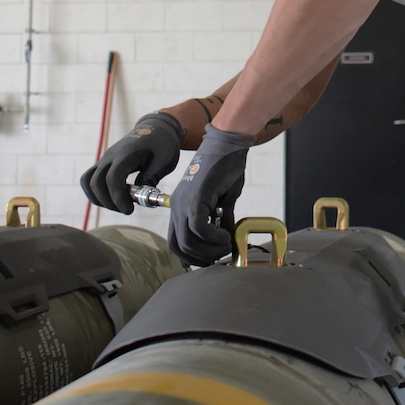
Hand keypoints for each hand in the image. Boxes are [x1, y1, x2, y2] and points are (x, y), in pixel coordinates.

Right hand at [80, 112, 182, 213]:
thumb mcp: (164, 162)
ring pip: (88, 182)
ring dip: (100, 199)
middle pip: (96, 183)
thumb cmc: (162, 144)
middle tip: (127, 209)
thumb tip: (138, 197)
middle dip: (109, 202)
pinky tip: (114, 198)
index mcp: (126, 154)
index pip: (113, 178)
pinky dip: (97, 192)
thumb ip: (150, 178)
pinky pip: (90, 179)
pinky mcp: (104, 164)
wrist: (157, 128)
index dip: (118, 197)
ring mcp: (105, 159)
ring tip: (119, 205)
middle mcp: (110, 156)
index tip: (129, 209)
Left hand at [168, 124, 253, 266]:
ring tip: (227, 244)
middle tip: (221, 254)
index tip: (210, 258)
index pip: (175, 242)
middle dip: (201, 258)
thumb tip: (228, 237)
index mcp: (179, 206)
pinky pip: (200, 229)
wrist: (227, 145)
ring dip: (210, 249)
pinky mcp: (195, 199)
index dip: (191, 255)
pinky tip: (227, 236)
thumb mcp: (222, 199)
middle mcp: (176, 207)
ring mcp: (184, 203)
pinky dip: (215, 238)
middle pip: (179, 246)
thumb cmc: (225, 167)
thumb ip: (221, 218)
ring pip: (188, 241)